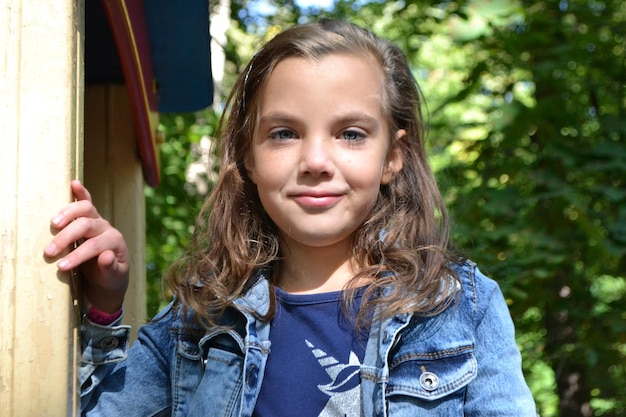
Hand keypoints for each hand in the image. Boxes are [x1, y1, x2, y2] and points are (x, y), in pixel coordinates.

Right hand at [44, 180, 128, 312]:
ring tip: (52, 224)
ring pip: (85, 210)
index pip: (95, 246)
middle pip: (86, 225)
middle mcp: (107, 228)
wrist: (110, 276)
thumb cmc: (110, 278)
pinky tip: (74, 183)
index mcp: (115, 243)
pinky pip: (86, 202)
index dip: (77, 255)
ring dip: (66, 215)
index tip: (61, 266)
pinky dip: (81, 193)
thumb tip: (105, 256)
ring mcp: (98, 221)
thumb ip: (110, 268)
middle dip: (66, 237)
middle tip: (49, 252)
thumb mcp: (113, 278)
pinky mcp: (90, 218)